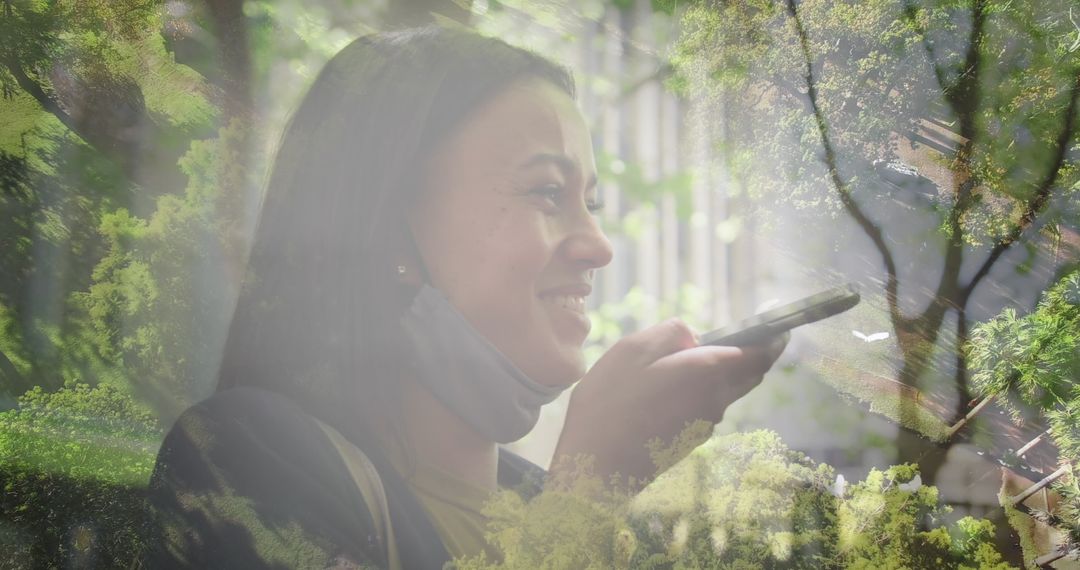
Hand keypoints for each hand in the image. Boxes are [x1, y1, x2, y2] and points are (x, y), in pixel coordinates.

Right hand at [551, 319, 786, 487]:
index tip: (777, 325)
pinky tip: (660, 392)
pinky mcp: (690, 440)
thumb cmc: (610, 403)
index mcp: (708, 372)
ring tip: (671, 364)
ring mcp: (704, 424)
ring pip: (725, 391)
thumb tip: (693, 336)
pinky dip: (696, 393)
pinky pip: (704, 407)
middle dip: (747, 354)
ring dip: (714, 374)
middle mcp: (716, 400)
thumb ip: (670, 332)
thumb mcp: (632, 349)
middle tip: (723, 338)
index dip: (773, 337)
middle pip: (748, 374)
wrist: (596, 466)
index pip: (762, 354)